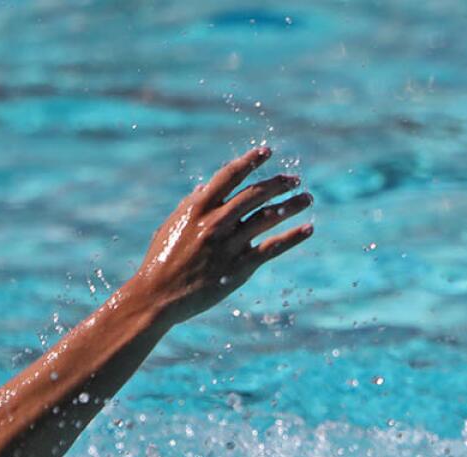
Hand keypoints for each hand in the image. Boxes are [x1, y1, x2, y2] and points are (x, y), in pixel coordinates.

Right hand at [128, 146, 313, 326]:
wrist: (158, 295)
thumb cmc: (163, 259)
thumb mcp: (172, 225)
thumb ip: (191, 205)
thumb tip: (205, 187)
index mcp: (197, 208)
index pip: (228, 176)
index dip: (250, 161)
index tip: (267, 151)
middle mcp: (215, 223)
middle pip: (254, 195)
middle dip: (277, 183)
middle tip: (295, 178)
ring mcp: (228, 245)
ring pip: (267, 218)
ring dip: (291, 206)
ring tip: (307, 198)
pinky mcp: (239, 266)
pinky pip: (272, 248)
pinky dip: (293, 237)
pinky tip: (308, 229)